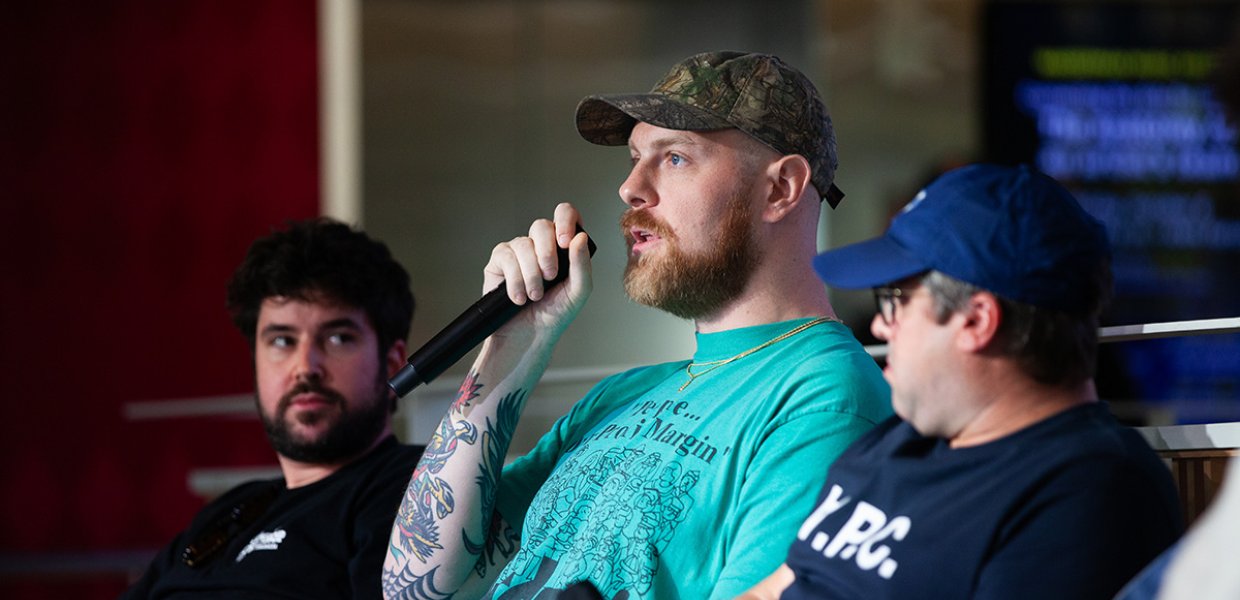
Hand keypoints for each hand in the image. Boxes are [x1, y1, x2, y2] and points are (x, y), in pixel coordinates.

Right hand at [483, 202, 592, 338]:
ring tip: (534, 296)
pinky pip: (505, 256)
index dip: (565, 220)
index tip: (565, 243)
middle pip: (541, 226)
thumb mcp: (579, 291)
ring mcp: (518, 250)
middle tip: (550, 277)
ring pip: (523, 244)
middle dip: (547, 253)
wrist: (529, 335)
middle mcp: (540, 244)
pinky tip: (518, 297)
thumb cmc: (556, 313)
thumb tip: (580, 237)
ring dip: (531, 274)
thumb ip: (582, 264)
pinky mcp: (499, 261)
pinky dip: (515, 280)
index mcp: (563, 246)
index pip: (565, 215)